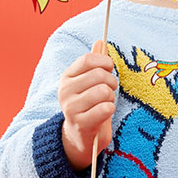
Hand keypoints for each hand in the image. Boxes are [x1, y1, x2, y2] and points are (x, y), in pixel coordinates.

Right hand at [58, 39, 118, 171]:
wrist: (80, 137)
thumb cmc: (88, 105)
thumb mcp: (89, 83)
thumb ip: (94, 63)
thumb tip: (100, 41)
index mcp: (67, 77)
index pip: (87, 60)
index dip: (104, 62)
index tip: (109, 69)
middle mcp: (65, 91)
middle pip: (98, 75)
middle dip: (111, 82)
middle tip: (110, 90)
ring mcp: (71, 108)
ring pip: (103, 91)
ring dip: (111, 98)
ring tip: (106, 103)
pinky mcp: (81, 124)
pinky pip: (105, 108)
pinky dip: (110, 109)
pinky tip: (104, 113)